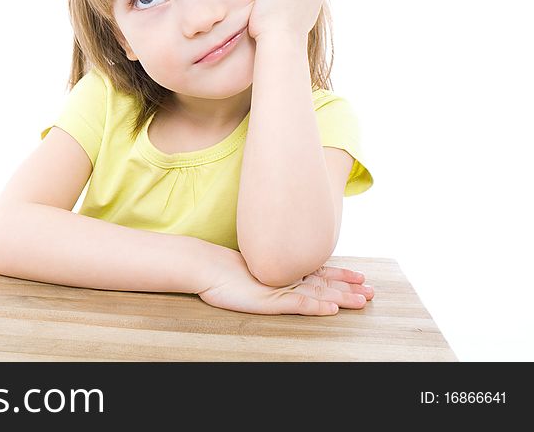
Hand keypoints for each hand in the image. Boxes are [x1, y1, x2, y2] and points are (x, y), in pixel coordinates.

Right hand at [198, 250, 373, 315]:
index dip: (341, 274)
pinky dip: (317, 307)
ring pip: (318, 293)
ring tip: (363, 300)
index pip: (319, 272)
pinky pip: (298, 304)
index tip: (361, 276)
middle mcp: (286, 276)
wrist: (204, 266)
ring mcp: (279, 288)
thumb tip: (282, 273)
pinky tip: (332, 310)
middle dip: (350, 286)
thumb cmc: (223, 271)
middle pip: (325, 282)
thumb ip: (270, 272)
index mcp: (283, 270)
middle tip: (373, 290)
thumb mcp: (252, 273)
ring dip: (342, 297)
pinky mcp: (269, 300)